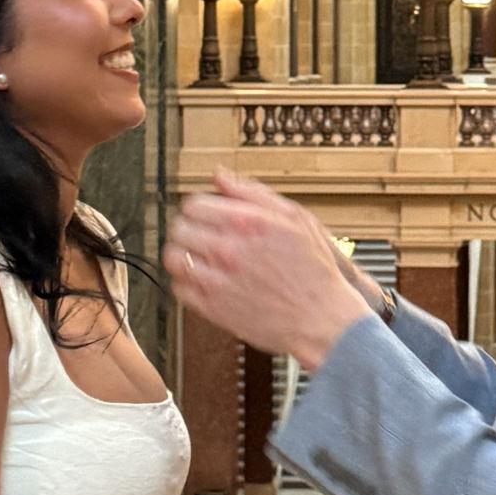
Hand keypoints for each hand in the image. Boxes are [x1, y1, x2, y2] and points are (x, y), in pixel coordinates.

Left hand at [166, 171, 372, 367]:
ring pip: (173, 258)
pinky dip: (184, 282)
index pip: (193, 205)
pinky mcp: (213, 308)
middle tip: (201, 235)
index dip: (198, 207)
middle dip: (188, 228)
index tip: (206, 215)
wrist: (322, 318)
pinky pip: (178, 289)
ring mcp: (218, 280)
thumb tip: (220, 175)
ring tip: (197, 257)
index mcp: (247, 223)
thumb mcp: (295, 218)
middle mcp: (228, 249)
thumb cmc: (313, 269)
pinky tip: (202, 280)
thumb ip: (252, 193)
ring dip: (181, 254)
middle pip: (179, 228)